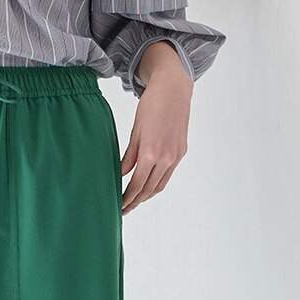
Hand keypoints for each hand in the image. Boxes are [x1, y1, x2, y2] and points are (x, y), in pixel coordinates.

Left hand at [121, 43, 192, 214]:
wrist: (174, 89)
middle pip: (149, 189)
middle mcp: (166, 158)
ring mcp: (176, 156)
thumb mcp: (136, 130)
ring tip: (134, 202)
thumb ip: (129, 155)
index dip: (127, 198)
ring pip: (160, 185)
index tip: (117, 206)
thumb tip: (120, 175)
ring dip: (146, 196)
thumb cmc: (151, 105)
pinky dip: (157, 184)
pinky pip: (167, 175)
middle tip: (123, 210)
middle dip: (135, 202)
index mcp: (151, 152)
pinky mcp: (181, 152)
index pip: (137, 184)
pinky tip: (148, 186)